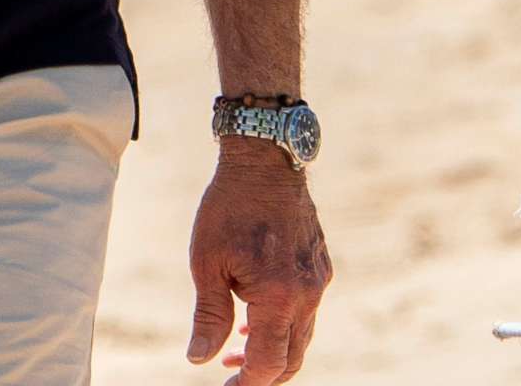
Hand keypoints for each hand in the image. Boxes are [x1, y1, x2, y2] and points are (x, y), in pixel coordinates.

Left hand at [185, 145, 330, 384]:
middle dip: (263, 375)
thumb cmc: (229, 206)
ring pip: (302, 335)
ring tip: (238, 344)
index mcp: (279, 296)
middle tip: (230, 374)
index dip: (247, 384)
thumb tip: (199, 360)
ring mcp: (318, 279)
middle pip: (292, 358)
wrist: (265, 158)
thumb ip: (209, 316)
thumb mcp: (207, 262)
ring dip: (273, 349)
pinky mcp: (320, 264)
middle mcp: (307, 293)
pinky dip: (284, 323)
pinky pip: (307, 309)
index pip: (268, 364)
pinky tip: (255, 314)